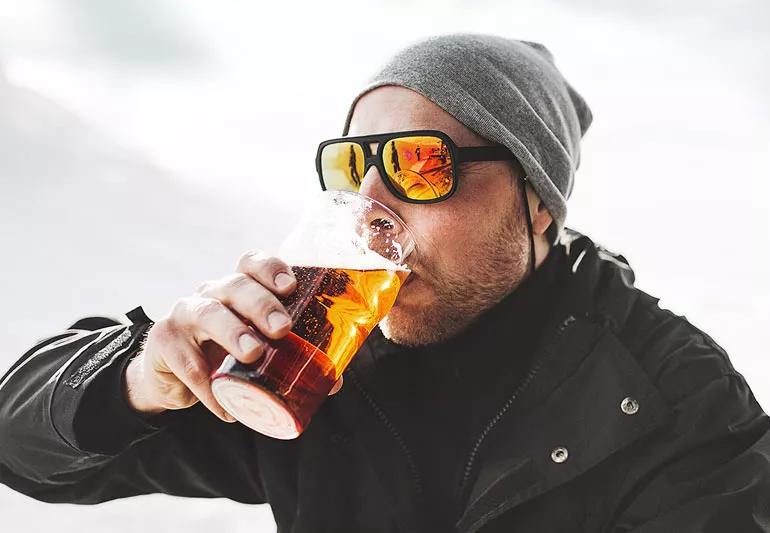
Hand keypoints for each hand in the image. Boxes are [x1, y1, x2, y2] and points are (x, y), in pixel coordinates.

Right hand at [123, 250, 342, 422]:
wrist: (174, 379)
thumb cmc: (224, 355)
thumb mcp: (256, 351)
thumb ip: (292, 360)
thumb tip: (334, 381)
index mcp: (239, 288)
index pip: (251, 263)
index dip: (270, 268)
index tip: (291, 286)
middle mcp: (211, 293)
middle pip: (235, 285)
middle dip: (261, 304)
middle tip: (283, 329)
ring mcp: (185, 313)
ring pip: (208, 313)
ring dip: (232, 331)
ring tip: (253, 353)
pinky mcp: (164, 342)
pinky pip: (187, 363)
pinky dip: (207, 387)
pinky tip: (224, 406)